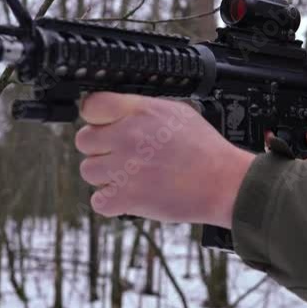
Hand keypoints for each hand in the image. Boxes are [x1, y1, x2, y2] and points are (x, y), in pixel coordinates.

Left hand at [75, 92, 255, 227]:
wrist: (222, 182)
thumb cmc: (205, 149)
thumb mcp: (176, 112)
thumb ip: (141, 110)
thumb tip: (119, 111)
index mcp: (139, 112)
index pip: (92, 106)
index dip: (96, 116)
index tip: (102, 124)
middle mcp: (127, 137)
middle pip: (84, 140)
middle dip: (99, 148)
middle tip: (118, 154)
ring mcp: (124, 168)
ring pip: (88, 170)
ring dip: (104, 175)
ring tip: (128, 175)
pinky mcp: (126, 197)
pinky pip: (98, 200)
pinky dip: (111, 201)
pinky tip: (128, 194)